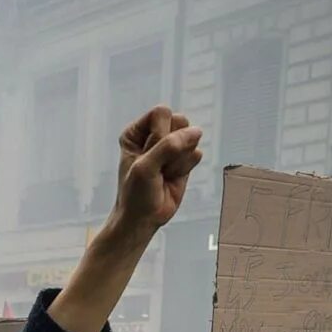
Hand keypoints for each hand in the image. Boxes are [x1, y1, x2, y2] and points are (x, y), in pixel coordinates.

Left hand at [112, 106, 202, 234]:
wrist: (143, 218)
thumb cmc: (135, 193)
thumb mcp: (145, 167)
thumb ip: (168, 146)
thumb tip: (196, 132)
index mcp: (137, 131)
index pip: (161, 112)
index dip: (161, 134)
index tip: (150, 154)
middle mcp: (154, 134)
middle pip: (180, 121)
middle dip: (173, 147)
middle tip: (159, 166)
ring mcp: (171, 146)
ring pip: (191, 138)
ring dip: (178, 161)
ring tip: (163, 174)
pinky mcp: (184, 159)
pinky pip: (197, 154)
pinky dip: (185, 169)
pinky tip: (172, 179)